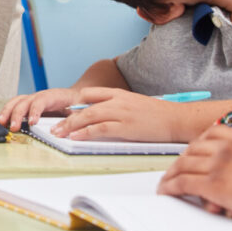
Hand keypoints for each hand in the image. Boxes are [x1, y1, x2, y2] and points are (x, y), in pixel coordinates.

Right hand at [0, 87, 81, 129]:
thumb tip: (60, 131)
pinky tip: (1, 120)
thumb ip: (70, 120)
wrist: (76, 97)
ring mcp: (32, 99)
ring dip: (7, 112)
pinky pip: (15, 105)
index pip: (41, 101)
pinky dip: (6, 112)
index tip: (32, 123)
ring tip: (1, 123)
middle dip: (16, 114)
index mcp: (53, 96)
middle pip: (24, 101)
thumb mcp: (78, 112)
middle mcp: (40, 95)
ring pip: (16, 102)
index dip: (35, 111)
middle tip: (13, 127)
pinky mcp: (28, 104)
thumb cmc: (76, 105)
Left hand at [49, 88, 214, 143]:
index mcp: (119, 94)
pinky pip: (99, 128)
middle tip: (55, 128)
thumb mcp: (135, 105)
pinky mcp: (125, 126)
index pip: (91, 94)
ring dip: (71, 126)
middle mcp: (117, 100)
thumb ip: (118, 107)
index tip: (65, 112)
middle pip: (85, 107)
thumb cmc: (158, 115)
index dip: (76, 104)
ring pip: (89, 117)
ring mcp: (121, 113)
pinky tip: (75, 137)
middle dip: (67, 118)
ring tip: (59, 134)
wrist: (176, 118)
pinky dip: (85, 132)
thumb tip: (103, 116)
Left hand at [157, 124, 231, 227]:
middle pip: (194, 150)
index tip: (190, 154)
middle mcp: (229, 146)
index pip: (211, 134)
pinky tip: (166, 192)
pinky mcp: (214, 184)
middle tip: (174, 171)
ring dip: (171, 175)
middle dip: (181, 161)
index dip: (196, 145)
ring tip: (165, 184)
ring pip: (184, 166)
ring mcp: (220, 163)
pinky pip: (183, 183)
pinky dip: (171, 187)